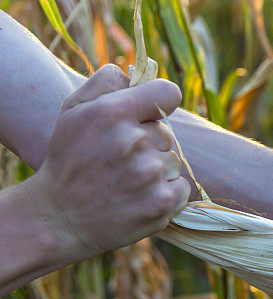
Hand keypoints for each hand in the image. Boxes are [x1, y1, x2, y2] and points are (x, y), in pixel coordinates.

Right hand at [20, 64, 187, 263]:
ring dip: (156, 171)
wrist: (59, 218)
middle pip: (167, 134)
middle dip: (149, 145)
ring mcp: (150, 174)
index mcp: (113, 112)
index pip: (167, 93)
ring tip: (125, 182)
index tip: (147, 116)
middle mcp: (135, 141)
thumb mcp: (73, 111)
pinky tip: (138, 198)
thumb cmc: (68, 160)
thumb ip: (106, 83)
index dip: (159, 103)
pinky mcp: (162, 203)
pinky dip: (166, 194)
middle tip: (119, 161)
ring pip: (172, 162)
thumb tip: (138, 74)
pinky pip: (181, 189)